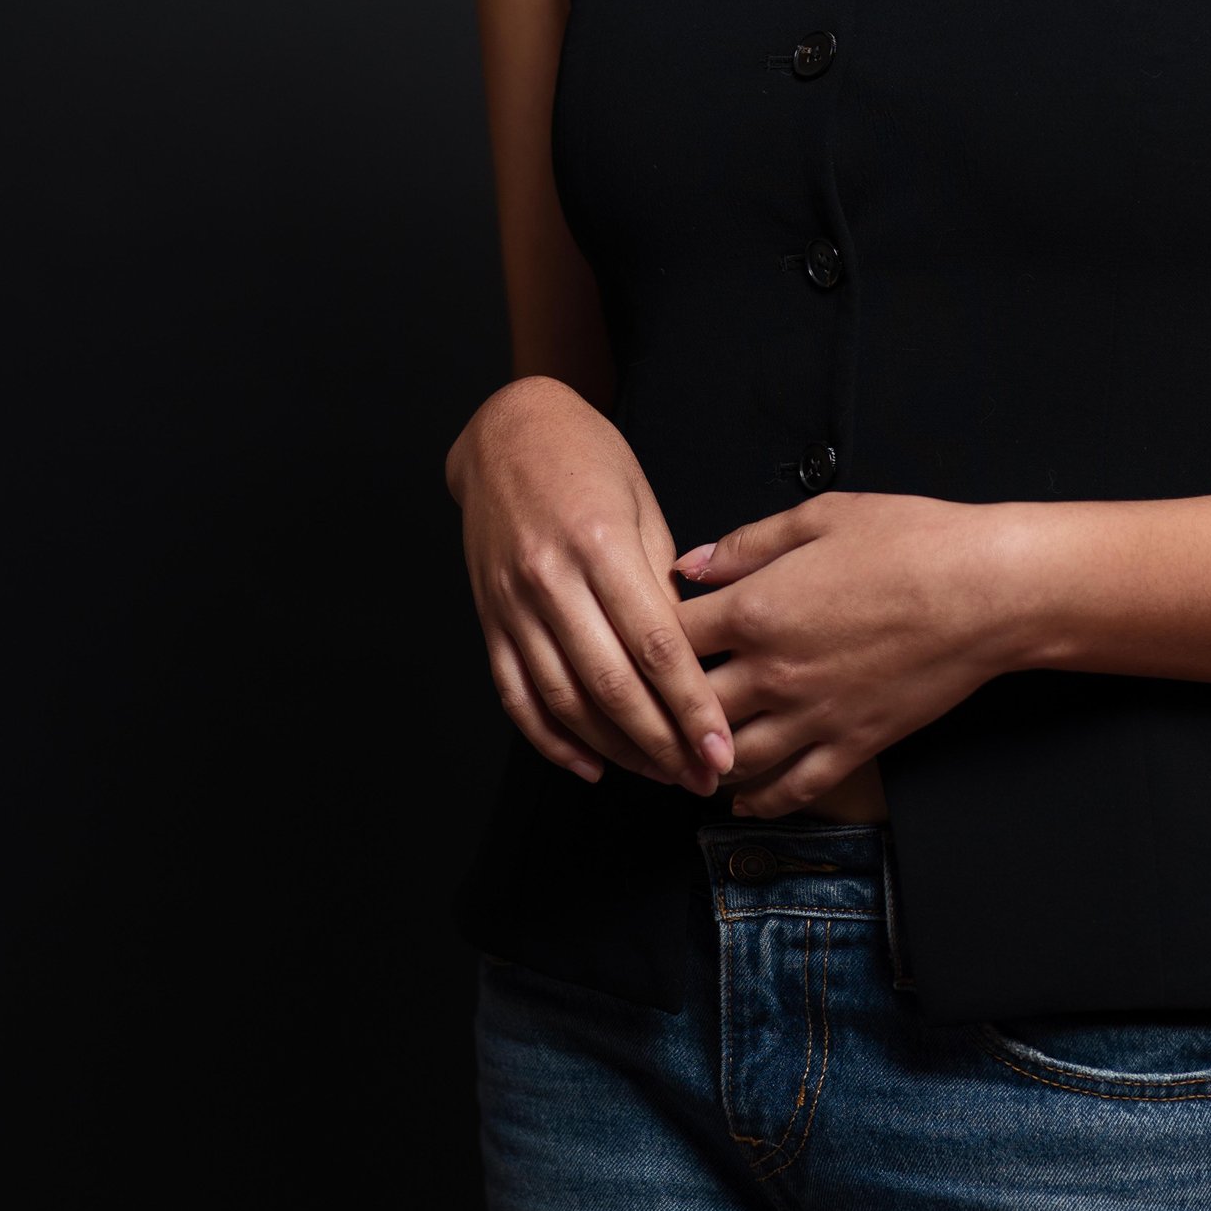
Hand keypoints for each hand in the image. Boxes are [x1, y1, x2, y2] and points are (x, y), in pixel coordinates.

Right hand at [446, 377, 732, 792]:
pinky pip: (517, 695)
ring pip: (565, 701)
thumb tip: (691, 656)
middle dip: (662, 744)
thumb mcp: (643, 506)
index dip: (691, 706)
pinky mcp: (489, 619)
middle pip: (612, 686)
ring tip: (659, 775)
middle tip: (702, 779)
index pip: (655, 646)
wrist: (507, 430)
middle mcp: (551, 580)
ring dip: (616, 751)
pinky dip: (552, 739)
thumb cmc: (590, 459)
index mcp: (600, 546)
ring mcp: (512, 604)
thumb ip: (663, 583)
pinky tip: (590, 765)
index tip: (721, 749)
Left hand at [672, 491, 1025, 816]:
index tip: (638, 640)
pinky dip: (759, 800)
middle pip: (687, 709)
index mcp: (756, 609)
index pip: (668, 637)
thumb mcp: (821, 517)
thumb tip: (690, 564)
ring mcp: (813, 715)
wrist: (987, 590)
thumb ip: (747, 544)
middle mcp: (773, 671)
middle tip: (643, 717)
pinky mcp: (853, 743)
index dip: (643, 640)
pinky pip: (792, 788)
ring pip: (730, 758)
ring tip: (681, 761)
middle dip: (659, 714)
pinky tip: (740, 799)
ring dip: (699, 763)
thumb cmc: (912, 541)